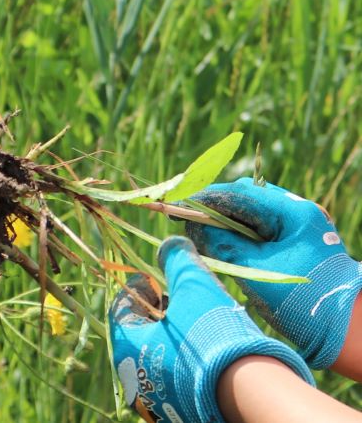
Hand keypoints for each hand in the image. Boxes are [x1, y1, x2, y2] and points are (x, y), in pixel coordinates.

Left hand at [109, 236, 312, 421]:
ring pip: (154, 356)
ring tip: (195, 322)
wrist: (250, 391)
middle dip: (156, 312)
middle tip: (178, 300)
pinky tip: (205, 350)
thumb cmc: (213, 333)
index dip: (139, 288)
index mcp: (126, 348)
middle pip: (137, 333)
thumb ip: (178, 261)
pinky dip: (182, 360)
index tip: (158, 281)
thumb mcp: (194, 285)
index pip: (120, 309)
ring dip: (170, 336)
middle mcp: (133, 378)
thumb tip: (171, 244)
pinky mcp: (176, 410)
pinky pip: (172, 378)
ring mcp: (154, 399)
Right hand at [185, 177, 361, 368]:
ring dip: (223, 220)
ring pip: (250, 212)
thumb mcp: (257, 271)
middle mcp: (297, 211)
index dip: (205, 198)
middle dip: (212, 207)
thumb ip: (223, 245)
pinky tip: (220, 242)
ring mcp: (297, 224)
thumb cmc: (303, 301)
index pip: (239, 194)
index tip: (177, 205)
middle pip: (245, 198)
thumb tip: (194, 226)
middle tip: (184, 217)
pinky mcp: (293, 240)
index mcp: (293, 212)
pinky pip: (258, 227)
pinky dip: (236, 232)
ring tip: (197, 230)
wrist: (346, 328)